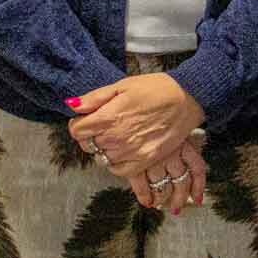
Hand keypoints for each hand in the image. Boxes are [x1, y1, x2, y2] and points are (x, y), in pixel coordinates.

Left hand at [68, 74, 206, 211]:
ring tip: (117, 136)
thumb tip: (71, 106)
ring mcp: (131, 152)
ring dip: (105, 149)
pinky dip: (117, 164)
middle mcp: (117, 137)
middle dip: (91, 135)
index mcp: (108, 117)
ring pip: (102, 158)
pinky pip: (119, 171)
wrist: (186, 99)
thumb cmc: (155, 89)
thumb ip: (94, 98)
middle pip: (88, 145)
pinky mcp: (145, 161)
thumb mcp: (122, 86)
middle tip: (105, 126)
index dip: (79, 123)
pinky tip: (123, 151)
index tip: (87, 119)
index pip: (76, 130)